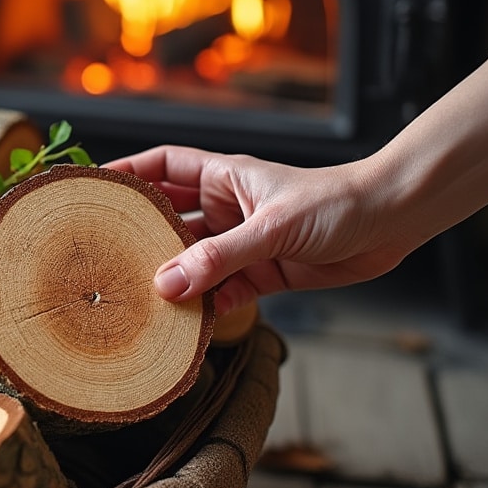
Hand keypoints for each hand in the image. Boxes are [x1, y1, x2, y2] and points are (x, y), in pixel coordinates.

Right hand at [104, 146, 412, 314]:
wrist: (393, 223)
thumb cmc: (338, 202)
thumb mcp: (271, 228)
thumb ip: (218, 258)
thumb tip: (166, 285)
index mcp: (225, 177)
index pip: (163, 165)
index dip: (128, 173)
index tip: (94, 189)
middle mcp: (228, 208)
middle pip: (169, 218)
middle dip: (139, 236)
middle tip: (103, 255)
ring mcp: (244, 242)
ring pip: (193, 261)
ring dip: (171, 278)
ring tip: (136, 297)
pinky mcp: (263, 273)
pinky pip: (222, 292)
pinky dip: (205, 306)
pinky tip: (186, 321)